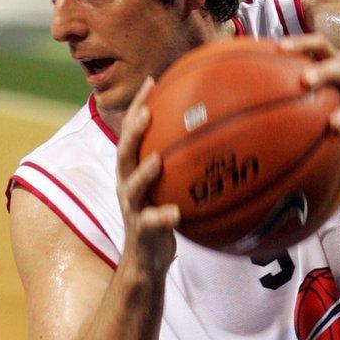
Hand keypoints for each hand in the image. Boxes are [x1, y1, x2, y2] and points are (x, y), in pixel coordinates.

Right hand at [116, 77, 179, 275]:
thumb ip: (182, 161)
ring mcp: (132, 208)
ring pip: (131, 187)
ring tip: (157, 160)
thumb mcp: (169, 184)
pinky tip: (177, 213)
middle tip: (147, 113)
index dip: (139, 106)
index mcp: (132, 170)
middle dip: (133, 131)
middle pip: (124, 153)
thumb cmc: (162, 214)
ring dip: (143, 173)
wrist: (146, 259)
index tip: (153, 81)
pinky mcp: (142, 231)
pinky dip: (163, 216)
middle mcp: (126, 185)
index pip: (131, 131)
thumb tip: (216, 131)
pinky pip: (151, 223)